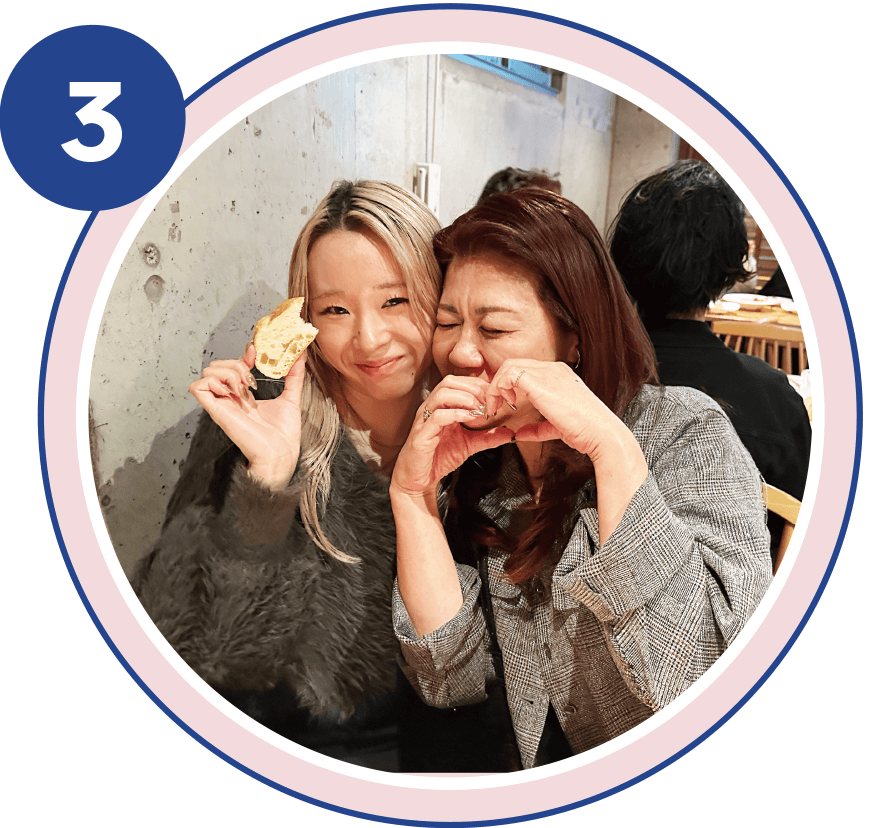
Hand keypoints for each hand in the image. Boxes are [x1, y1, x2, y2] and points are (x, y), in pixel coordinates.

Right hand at [188, 344, 305, 487]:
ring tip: (244, 387)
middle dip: (235, 363)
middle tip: (252, 379)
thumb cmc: (284, 434)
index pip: (234, 365)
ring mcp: (222, 404)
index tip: (256, 350)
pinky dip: (213, 382)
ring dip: (228, 372)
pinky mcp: (216, 411)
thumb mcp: (291, 397)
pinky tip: (233, 392)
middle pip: (217, 365)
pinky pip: (199, 387)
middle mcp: (231, 398)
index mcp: (244, 395)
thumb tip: (301, 354)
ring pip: (208, 372)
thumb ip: (294, 375)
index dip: (243, 355)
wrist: (281, 452)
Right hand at [390, 375, 513, 496]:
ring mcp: (424, 420)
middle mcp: (431, 409)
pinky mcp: (422, 435)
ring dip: (464, 398)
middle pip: (449, 382)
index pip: (458, 382)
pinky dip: (455, 414)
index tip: (494, 395)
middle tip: (489, 400)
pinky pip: (437, 417)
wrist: (418, 479)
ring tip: (479, 409)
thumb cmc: (438, 458)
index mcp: (441, 407)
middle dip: (473, 387)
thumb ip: (488, 437)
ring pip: (441, 394)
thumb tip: (510, 432)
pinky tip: (469, 418)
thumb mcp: (469, 444)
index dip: (477, 385)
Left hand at [484, 359, 635, 462]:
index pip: (526, 370)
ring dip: (496, 387)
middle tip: (495, 405)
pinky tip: (505, 405)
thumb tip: (519, 433)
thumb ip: (537, 428)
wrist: (600, 433)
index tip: (506, 405)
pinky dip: (498, 389)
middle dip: (499, 384)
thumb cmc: (585, 432)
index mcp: (559, 376)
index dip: (510, 386)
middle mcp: (553, 369)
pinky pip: (509, 374)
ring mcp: (548, 372)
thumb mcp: (556, 427)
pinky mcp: (540, 382)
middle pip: (515, 364)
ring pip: (509, 366)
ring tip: (496, 407)